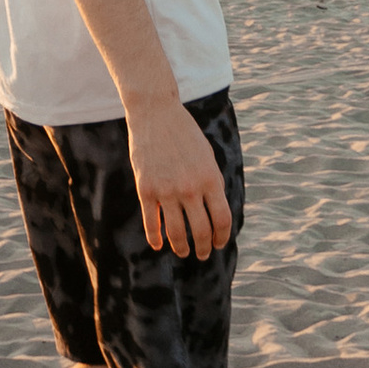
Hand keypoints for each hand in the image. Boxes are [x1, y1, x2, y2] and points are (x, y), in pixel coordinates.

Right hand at [127, 96, 233, 258]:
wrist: (156, 114)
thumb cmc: (185, 134)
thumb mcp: (207, 156)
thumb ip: (212, 182)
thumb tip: (215, 210)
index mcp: (210, 178)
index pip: (222, 219)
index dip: (222, 236)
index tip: (219, 243)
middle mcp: (190, 187)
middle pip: (201, 230)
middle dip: (204, 247)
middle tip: (202, 253)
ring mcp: (167, 190)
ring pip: (176, 232)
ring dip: (182, 247)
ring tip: (184, 252)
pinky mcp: (146, 189)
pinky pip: (151, 222)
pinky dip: (156, 238)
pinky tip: (158, 244)